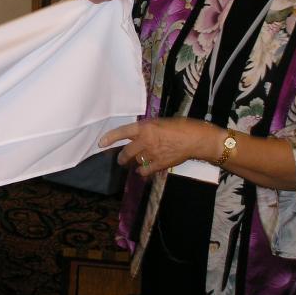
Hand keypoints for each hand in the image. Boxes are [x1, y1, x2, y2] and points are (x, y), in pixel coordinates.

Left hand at [100, 118, 221, 176]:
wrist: (195, 139)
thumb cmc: (179, 126)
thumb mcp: (159, 122)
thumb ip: (146, 129)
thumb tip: (137, 136)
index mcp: (145, 127)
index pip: (122, 132)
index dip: (110, 138)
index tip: (100, 143)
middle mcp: (145, 141)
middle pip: (126, 152)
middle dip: (122, 158)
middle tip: (120, 160)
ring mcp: (151, 154)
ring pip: (136, 161)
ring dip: (135, 162)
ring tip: (137, 162)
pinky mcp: (158, 164)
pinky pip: (144, 171)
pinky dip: (142, 171)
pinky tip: (142, 171)